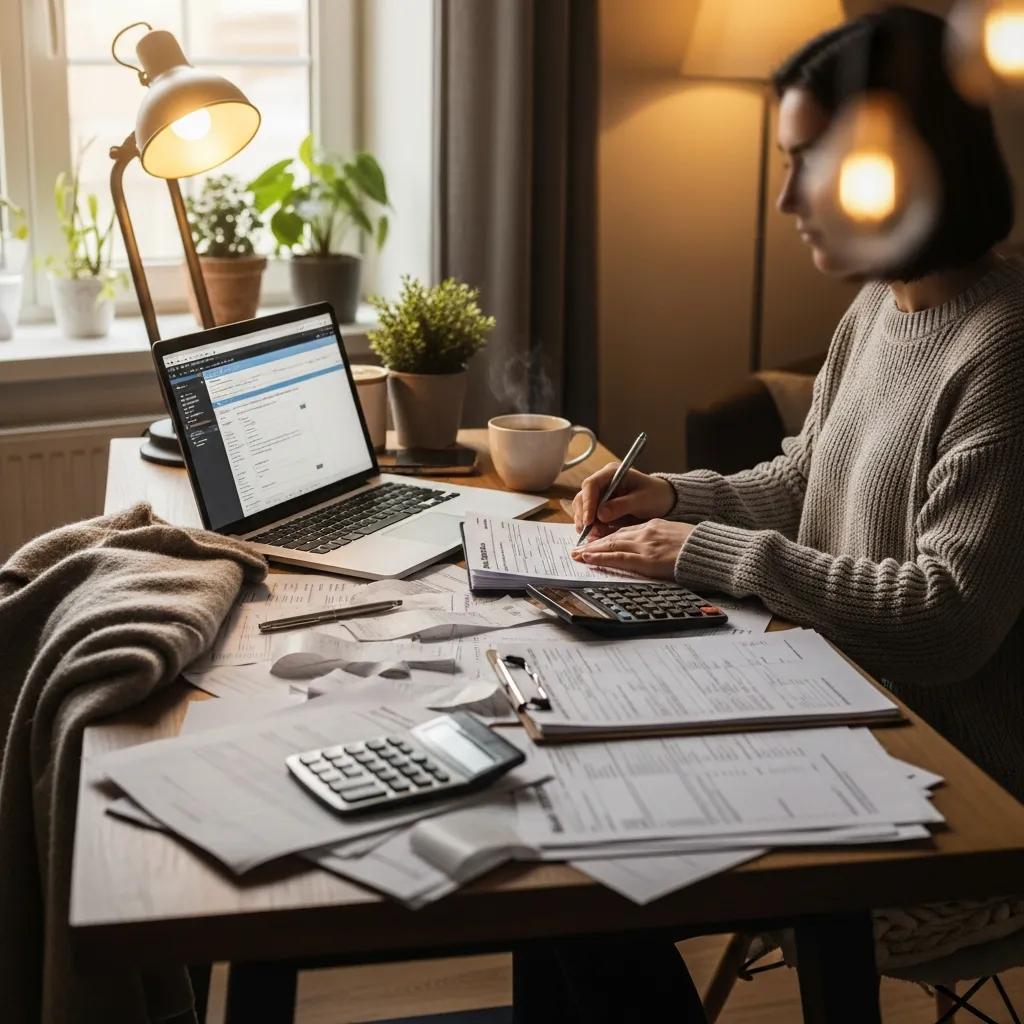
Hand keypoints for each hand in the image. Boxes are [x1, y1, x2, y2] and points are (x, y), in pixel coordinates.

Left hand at [571, 519, 694, 579]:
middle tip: (577, 548)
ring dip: (591, 550)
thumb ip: (662, 540)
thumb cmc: (701, 546)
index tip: (595, 542)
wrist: (712, 550)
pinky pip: (618, 558)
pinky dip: (601, 558)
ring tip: (577, 555)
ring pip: (611, 545)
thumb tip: (655, 550)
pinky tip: (589, 559)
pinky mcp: (647, 559)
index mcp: (654, 526)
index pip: (625, 531)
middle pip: (614, 536)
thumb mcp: (678, 536)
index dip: (607, 537)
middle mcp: (646, 532)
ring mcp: (645, 545)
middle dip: (593, 543)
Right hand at [572, 465, 674, 538]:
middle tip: (589, 532)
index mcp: (611, 472)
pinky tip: (597, 535)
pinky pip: (589, 516)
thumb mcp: (642, 500)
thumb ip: (621, 506)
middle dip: (584, 516)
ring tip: (594, 535)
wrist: (663, 500)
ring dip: (586, 523)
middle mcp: (602, 481)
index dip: (587, 503)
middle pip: (582, 497)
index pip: (591, 484)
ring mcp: (600, 494)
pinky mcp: (600, 505)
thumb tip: (600, 514)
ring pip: (582, 508)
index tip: (589, 521)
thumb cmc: (655, 495)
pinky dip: (591, 527)